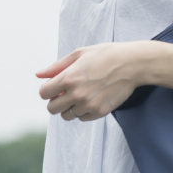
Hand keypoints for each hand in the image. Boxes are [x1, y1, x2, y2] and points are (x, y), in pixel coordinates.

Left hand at [36, 42, 150, 121]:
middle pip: (52, 108)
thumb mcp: (80, 53)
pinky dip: (84, 111)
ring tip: (82, 95)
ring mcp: (88, 104)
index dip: (49, 90)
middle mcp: (76, 94)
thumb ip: (57, 66)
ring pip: (67, 115)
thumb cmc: (107, 55)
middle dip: (57, 101)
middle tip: (68, 92)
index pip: (44, 94)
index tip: (57, 86)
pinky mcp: (99, 112)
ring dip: (70, 107)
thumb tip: (39, 75)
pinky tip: (92, 99)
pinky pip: (82, 118)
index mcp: (68, 78)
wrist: (133, 63)